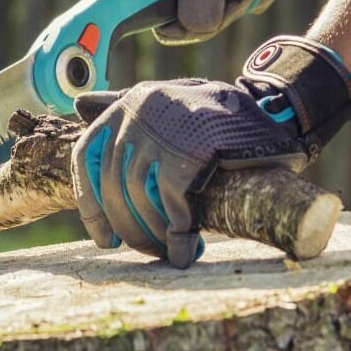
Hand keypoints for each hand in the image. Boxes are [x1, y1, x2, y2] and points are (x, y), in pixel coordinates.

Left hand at [70, 36, 350, 267]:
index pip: (86, 156)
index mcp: (129, 101)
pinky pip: (171, 207)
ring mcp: (163, 130)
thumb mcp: (168, 99)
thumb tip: (77, 104)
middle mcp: (139, 110)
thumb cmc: (216, 115)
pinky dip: (176, 236)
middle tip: (146, 250)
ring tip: (167, 250)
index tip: (105, 238)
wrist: (273, 114)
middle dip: (128, 226)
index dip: (90, 203)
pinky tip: (186, 251)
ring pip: (138, 198)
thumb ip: (125, 103)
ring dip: (151, 234)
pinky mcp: (191, 152)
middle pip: (113, 184)